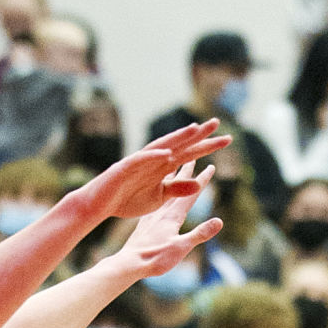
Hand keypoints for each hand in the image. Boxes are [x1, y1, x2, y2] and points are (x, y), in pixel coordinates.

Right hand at [84, 122, 229, 221]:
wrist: (100, 204)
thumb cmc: (127, 199)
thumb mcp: (158, 197)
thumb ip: (176, 189)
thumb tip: (198, 184)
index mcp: (163, 167)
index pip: (189, 154)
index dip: (207, 146)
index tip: (227, 139)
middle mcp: (153, 159)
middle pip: (179, 145)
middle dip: (198, 135)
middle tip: (217, 122)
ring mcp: (139, 162)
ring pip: (162, 146)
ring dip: (177, 138)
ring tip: (194, 129)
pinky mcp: (125, 168)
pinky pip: (141, 161)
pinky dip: (153, 157)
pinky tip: (167, 153)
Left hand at [117, 163, 221, 276]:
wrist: (129, 264)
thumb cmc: (155, 258)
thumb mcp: (181, 248)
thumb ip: (199, 234)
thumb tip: (219, 221)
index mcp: (172, 215)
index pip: (190, 193)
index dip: (201, 180)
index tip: (211, 166)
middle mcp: (161, 212)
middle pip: (176, 187)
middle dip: (186, 172)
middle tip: (194, 157)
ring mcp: (151, 217)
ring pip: (163, 192)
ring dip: (171, 179)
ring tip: (174, 169)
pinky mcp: (143, 224)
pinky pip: (153, 202)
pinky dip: (157, 194)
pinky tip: (154, 196)